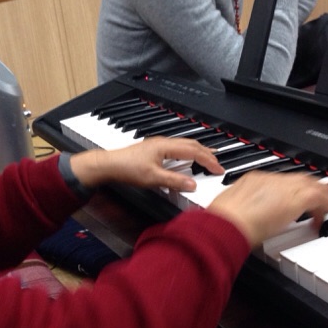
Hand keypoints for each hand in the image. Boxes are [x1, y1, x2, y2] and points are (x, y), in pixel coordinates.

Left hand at [68, 137, 223, 192]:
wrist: (109, 165)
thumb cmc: (127, 168)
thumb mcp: (153, 178)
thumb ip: (174, 181)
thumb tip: (192, 184)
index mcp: (166, 146)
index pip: (194, 151)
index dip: (208, 160)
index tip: (219, 169)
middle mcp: (163, 142)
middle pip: (191, 144)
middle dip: (207, 153)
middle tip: (218, 163)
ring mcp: (158, 145)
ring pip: (184, 145)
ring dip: (198, 151)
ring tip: (208, 157)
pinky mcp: (153, 150)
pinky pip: (176, 148)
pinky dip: (187, 153)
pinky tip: (186, 159)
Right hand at [207, 171, 327, 248]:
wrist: (226, 223)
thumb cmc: (223, 223)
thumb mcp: (231, 211)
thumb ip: (242, 211)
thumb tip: (243, 219)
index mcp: (253, 180)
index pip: (281, 181)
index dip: (293, 188)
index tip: (297, 198)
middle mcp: (270, 179)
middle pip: (299, 178)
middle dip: (313, 187)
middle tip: (323, 196)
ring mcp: (284, 188)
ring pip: (312, 185)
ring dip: (324, 194)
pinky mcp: (296, 199)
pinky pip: (320, 197)